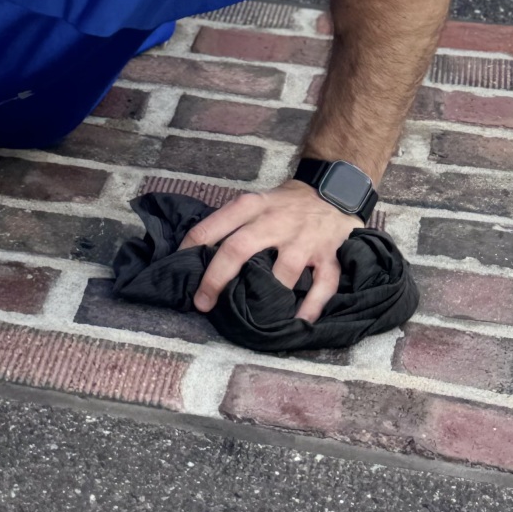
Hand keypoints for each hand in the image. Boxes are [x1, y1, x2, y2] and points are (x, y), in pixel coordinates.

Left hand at [179, 181, 356, 323]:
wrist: (334, 189)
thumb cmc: (286, 202)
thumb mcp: (256, 201)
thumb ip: (234, 223)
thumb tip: (201, 254)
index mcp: (253, 206)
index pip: (214, 225)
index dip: (192, 247)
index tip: (178, 266)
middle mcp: (276, 222)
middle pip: (239, 248)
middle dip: (217, 278)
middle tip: (202, 302)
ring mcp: (304, 239)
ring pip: (283, 271)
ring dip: (269, 297)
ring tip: (252, 318)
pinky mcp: (328, 254)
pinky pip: (323, 283)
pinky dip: (312, 305)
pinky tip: (298, 322)